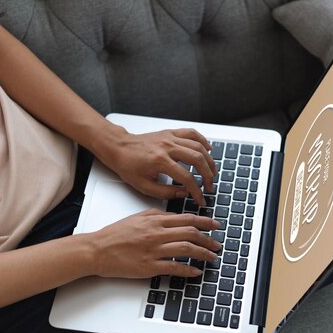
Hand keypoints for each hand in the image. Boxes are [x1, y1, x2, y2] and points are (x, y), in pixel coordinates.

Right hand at [86, 209, 220, 278]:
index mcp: (155, 221)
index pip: (186, 219)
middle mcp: (157, 234)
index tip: (215, 226)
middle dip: (208, 239)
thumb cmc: (114, 235)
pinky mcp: (149, 266)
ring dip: (203, 253)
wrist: (97, 250)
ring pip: (186, 249)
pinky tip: (196, 271)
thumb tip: (174, 216)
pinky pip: (174, 267)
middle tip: (217, 244)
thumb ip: (157, 216)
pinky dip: (188, 270)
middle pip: (190, 233)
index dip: (204, 222)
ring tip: (212, 257)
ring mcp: (154, 250)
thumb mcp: (137, 218)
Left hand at [96, 127, 217, 205]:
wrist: (119, 148)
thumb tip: (184, 193)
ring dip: (209, 160)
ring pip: (198, 146)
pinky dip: (203, 140)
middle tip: (210, 186)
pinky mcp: (170, 133)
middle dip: (208, 175)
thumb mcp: (144, 187)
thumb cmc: (129, 166)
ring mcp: (170, 138)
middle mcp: (167, 147)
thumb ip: (166, 192)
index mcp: (160, 161)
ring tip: (213, 172)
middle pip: (197, 159)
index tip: (200, 199)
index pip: (187, 178)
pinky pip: (192, 133)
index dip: (197, 191)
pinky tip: (208, 149)